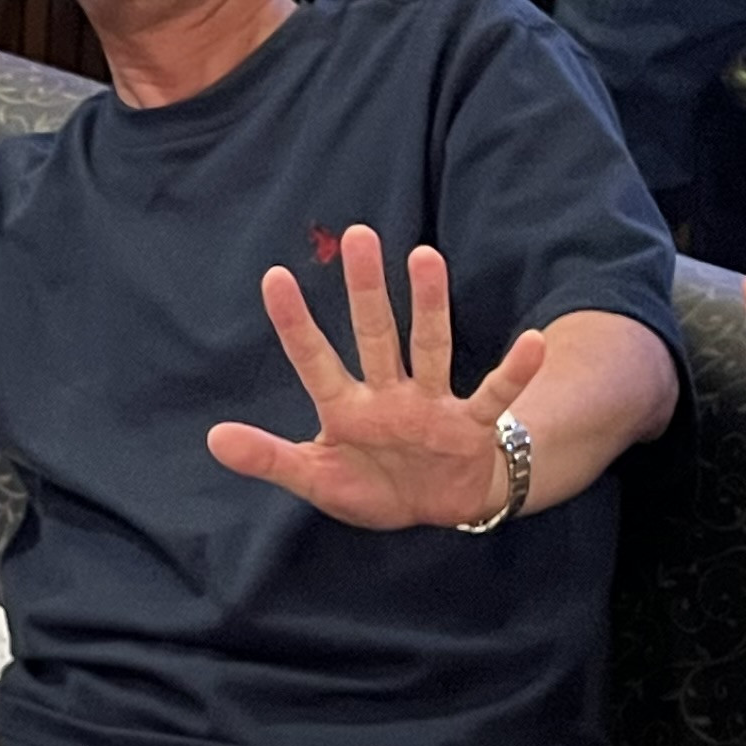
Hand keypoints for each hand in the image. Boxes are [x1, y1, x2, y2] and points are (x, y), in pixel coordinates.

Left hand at [207, 225, 540, 529]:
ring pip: (429, 346)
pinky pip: (494, 395)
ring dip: (430, 305)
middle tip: (359, 235)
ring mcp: (431, 405)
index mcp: (345, 407)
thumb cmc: (373, 486)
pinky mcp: (470, 426)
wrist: (436, 510)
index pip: (314, 358)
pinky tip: (531, 342)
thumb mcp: (316, 479)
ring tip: (425, 257)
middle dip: (367, 289)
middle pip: (376, 334)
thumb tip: (214, 438)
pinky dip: (514, 372)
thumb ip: (269, 459)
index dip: (295, 323)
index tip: (274, 276)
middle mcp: (388, 394)